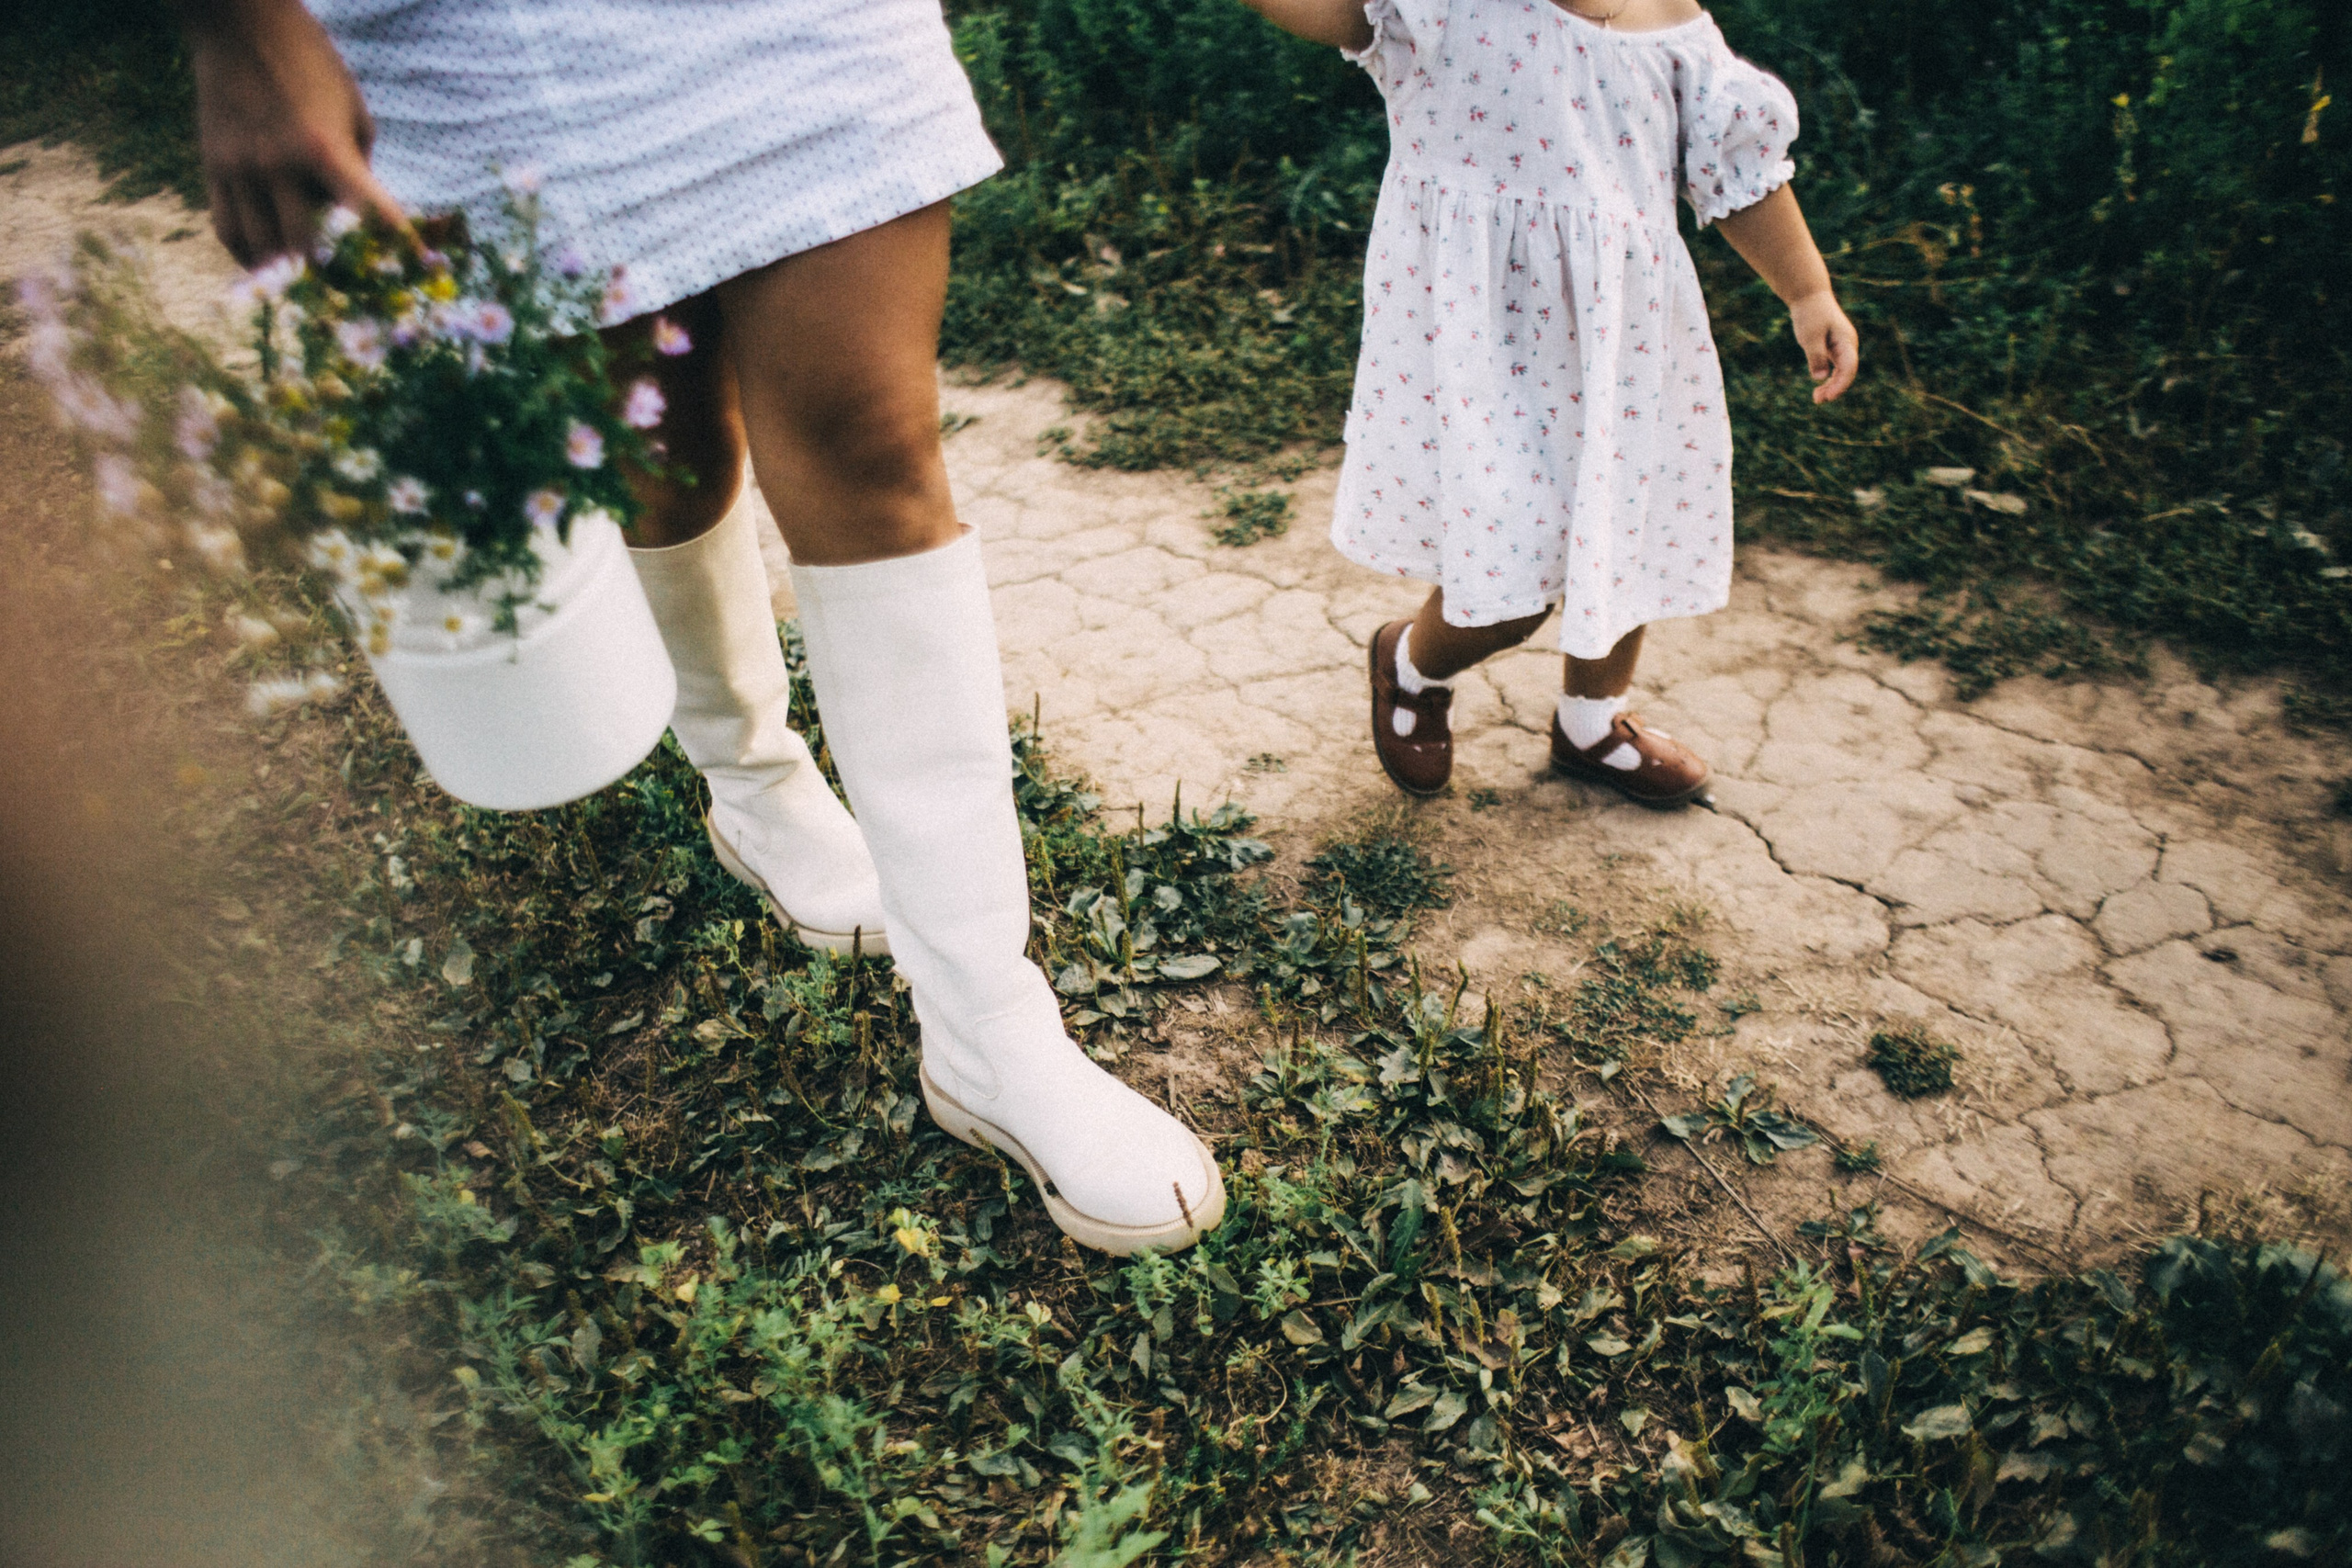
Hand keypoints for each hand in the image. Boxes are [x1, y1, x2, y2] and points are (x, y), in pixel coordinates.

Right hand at [184, 0, 410, 265]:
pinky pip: (227, 229)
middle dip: (336, 277)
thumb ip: (359, 166)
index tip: (417, 270)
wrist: (240, 23)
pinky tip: (269, 264)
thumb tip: (362, 216)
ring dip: (290, 274)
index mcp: (323, 149)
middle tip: (356, 293)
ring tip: (311, 287)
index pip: (368, 216)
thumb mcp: (353, 109)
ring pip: (261, 249)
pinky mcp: (213, 167)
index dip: (396, 249)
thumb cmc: (311, 63)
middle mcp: (277, 166)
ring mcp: (239, 169)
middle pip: (307, 250)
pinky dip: (251, 255)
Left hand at [1788, 290, 1857, 403]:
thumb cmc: (1810, 314)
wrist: (1809, 296)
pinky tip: (1819, 388)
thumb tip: (1820, 377)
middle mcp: (1848, 345)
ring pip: (1841, 372)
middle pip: (1847, 373)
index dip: (1840, 384)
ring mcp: (1842, 347)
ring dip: (1831, 386)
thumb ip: (1816, 356)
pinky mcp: (1833, 349)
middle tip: (1818, 400)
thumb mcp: (1810, 336)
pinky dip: (1828, 379)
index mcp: (1846, 341)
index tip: (1828, 397)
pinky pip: (1835, 368)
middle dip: (1834, 389)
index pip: (1849, 368)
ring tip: (1817, 398)